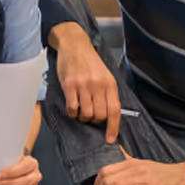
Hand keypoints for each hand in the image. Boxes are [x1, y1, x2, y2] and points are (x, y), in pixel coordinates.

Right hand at [53, 24, 121, 143]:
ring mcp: (84, 85)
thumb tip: (109, 116)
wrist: (75, 45)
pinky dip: (73, 113)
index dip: (113, 127)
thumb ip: (107, 93)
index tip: (110, 139)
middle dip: (95, 121)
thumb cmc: (90, 62)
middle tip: (90, 115)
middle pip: (100, 115)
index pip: (115, 110)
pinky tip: (73, 107)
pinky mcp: (70, 86)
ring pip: (86, 114)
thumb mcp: (104, 75)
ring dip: (83, 117)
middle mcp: (98, 85)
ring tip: (81, 110)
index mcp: (110, 84)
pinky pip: (72, 109)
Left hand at [94, 158, 184, 184]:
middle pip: (108, 177)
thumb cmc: (164, 173)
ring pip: (117, 184)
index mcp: (131, 163)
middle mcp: (134, 168)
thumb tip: (119, 157)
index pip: (106, 169)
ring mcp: (142, 178)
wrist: (184, 176)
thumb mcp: (144, 164)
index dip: (97, 182)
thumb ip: (130, 163)